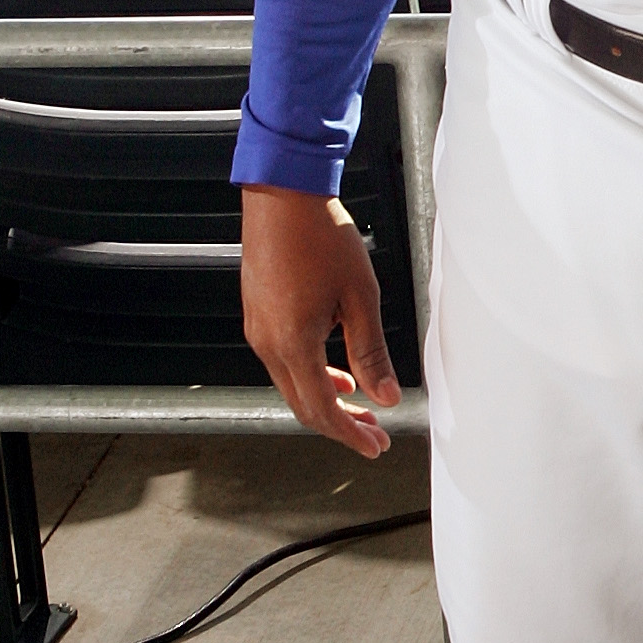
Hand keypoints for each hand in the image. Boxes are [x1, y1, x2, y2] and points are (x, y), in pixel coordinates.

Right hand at [240, 185, 401, 455]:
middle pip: (303, 404)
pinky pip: (283, 360)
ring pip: (292, 384)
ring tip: (361, 405)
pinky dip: (311, 375)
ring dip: (327, 399)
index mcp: (292, 344)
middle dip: (340, 424)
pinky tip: (336, 371)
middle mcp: (267, 343)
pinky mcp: (257, 314)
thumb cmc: (321, 238)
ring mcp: (258, 329)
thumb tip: (385, 395)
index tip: (375, 446)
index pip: (322, 409)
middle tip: (374, 434)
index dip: (350, 434)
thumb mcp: (360, 298)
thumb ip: (371, 353)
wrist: (283, 195)